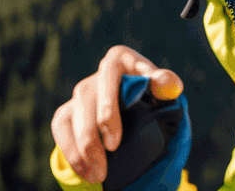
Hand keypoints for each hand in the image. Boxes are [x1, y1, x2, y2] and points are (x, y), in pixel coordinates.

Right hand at [51, 46, 183, 184]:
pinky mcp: (69, 109)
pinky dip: (69, 150)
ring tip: (98, 175)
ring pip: (72, 116)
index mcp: (120, 59)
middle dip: (94, 134)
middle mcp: (98, 73)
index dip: (107, 106)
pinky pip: (61, 127)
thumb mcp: (159, 85)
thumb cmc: (150, 91)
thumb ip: (165, 84)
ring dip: (82, 148)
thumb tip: (172, 85)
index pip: (108, 73)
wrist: (136, 103)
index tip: (115, 141)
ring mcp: (82, 91)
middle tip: (108, 160)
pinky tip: (83, 170)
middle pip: (87, 98)